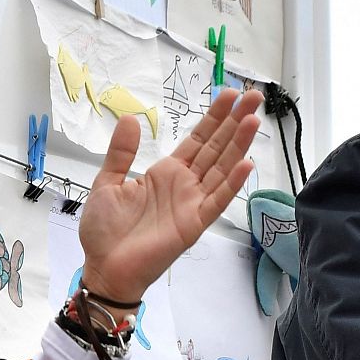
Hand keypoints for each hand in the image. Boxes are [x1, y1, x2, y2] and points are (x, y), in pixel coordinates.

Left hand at [79, 89, 262, 304]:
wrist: (103, 266)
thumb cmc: (104, 229)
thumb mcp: (107, 182)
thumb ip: (121, 152)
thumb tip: (131, 118)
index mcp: (165, 173)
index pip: (197, 139)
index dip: (214, 117)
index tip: (230, 94)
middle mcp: (185, 184)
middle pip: (216, 147)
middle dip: (235, 121)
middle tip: (255, 96)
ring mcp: (193, 203)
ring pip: (222, 168)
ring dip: (239, 145)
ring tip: (254, 119)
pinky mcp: (194, 223)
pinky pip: (217, 200)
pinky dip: (232, 183)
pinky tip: (246, 163)